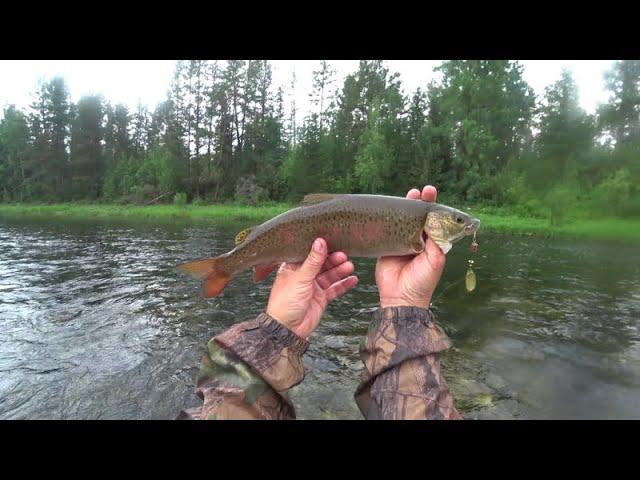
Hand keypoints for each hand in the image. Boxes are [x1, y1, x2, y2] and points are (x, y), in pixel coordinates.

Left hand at [266, 238, 358, 338]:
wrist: (287, 329)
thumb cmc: (285, 303)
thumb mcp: (300, 278)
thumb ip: (313, 261)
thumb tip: (320, 242)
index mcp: (293, 268)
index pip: (309, 254)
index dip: (320, 249)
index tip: (332, 242)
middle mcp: (303, 276)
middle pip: (321, 264)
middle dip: (333, 260)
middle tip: (343, 255)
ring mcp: (312, 287)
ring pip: (329, 276)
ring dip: (340, 271)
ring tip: (350, 266)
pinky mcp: (320, 298)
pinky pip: (334, 289)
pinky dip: (343, 284)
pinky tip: (352, 279)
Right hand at [375, 185, 445, 309]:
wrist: (401, 298)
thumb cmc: (422, 282)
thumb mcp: (435, 261)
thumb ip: (436, 241)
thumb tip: (435, 221)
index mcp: (432, 243)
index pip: (435, 221)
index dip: (435, 208)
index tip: (434, 196)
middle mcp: (417, 240)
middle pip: (419, 217)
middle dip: (421, 203)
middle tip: (422, 191)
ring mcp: (401, 242)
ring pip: (403, 220)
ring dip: (406, 207)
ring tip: (411, 193)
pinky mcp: (386, 246)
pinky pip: (387, 230)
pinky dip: (388, 219)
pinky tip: (389, 208)